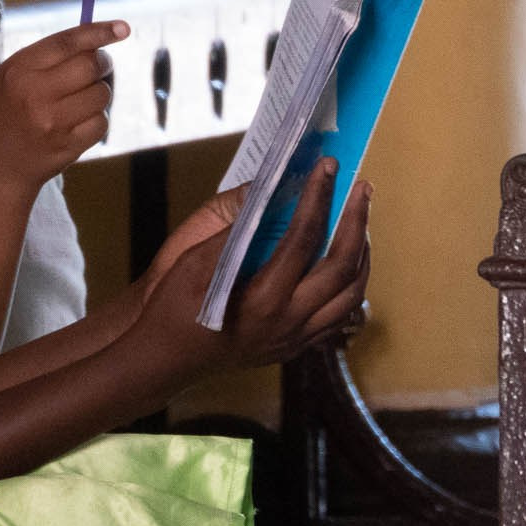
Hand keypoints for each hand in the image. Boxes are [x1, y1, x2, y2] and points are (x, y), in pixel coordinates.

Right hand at [0, 21, 127, 192]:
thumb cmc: (6, 113)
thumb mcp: (9, 77)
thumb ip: (46, 56)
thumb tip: (96, 39)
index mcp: (19, 71)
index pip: (67, 43)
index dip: (98, 32)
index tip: (123, 28)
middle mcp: (35, 95)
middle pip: (90, 66)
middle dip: (102, 63)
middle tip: (98, 66)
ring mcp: (53, 123)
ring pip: (101, 94)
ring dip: (98, 93)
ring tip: (78, 100)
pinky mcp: (68, 146)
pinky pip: (101, 121)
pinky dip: (96, 118)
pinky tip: (77, 123)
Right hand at [135, 159, 372, 372]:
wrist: (164, 359)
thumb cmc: (171, 307)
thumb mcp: (194, 263)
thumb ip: (236, 232)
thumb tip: (268, 195)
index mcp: (263, 299)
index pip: (305, 238)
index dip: (317, 197)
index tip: (326, 167)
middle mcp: (288, 322)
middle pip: (343, 268)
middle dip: (356, 222)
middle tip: (361, 188)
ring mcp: (295, 339)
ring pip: (351, 296)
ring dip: (362, 255)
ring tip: (360, 222)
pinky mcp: (293, 347)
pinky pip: (339, 317)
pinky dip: (352, 286)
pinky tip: (348, 265)